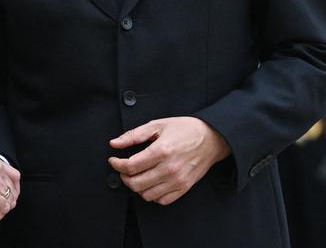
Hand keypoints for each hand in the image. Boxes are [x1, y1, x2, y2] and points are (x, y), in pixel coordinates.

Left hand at [108, 117, 229, 205]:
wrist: (211, 138)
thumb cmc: (185, 129)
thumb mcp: (157, 125)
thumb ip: (133, 135)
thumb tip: (114, 143)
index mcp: (161, 151)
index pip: (130, 166)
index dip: (117, 164)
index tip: (113, 160)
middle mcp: (169, 169)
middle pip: (136, 183)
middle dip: (124, 177)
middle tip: (123, 168)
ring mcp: (178, 181)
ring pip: (147, 195)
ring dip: (137, 187)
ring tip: (136, 175)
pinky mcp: (184, 188)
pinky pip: (162, 200)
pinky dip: (152, 195)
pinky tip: (150, 183)